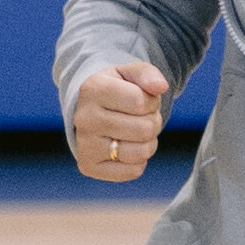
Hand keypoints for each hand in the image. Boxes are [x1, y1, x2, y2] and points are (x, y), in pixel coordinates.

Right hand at [67, 60, 171, 185]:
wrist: (91, 110)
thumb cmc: (117, 90)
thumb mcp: (130, 74)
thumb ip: (148, 74)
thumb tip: (161, 86)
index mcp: (93, 90)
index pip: (141, 102)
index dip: (151, 102)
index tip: (141, 100)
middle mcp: (84, 119)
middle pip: (145, 129)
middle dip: (152, 122)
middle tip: (140, 118)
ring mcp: (84, 145)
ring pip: (141, 152)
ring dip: (148, 142)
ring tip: (135, 131)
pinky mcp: (89, 167)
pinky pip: (133, 171)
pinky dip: (138, 161)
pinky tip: (126, 147)